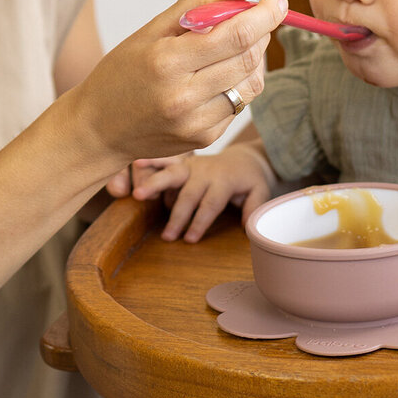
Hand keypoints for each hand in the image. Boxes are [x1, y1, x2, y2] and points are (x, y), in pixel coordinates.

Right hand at [68, 0, 286, 166]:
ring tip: (232, 49)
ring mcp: (196, 123)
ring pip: (251, 84)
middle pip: (249, 57)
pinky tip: (215, 79)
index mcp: (167, 62)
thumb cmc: (123, 72)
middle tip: (254, 20)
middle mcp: (183, 96)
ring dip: (253, 60)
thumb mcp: (152, 29)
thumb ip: (200, 2)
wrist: (98, 129)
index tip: (277, 1)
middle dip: (261, 33)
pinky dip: (237, 85)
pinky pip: (238, 105)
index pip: (235, 35)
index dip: (264, 15)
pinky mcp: (204, 139)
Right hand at [131, 142, 276, 241]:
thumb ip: (254, 208)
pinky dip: (151, 160)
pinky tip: (136, 162)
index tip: (189, 240)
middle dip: (177, 216)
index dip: (200, 222)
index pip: (210, 204)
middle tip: (167, 237)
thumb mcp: (260, 192)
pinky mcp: (184, 162)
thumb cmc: (250, 180)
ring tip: (137, 195)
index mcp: (224, 180)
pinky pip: (166, 160)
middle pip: (189, 194)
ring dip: (154, 184)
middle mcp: (205, 171)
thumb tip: (248, 228)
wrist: (244, 158)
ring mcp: (192, 164)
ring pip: (172, 174)